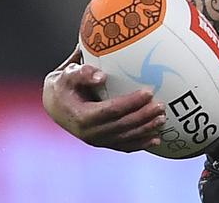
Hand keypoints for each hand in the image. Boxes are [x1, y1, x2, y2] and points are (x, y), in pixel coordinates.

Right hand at [43, 62, 164, 151]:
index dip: (131, 103)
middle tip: (161, 106)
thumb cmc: (64, 85)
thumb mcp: (66, 74)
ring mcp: (96, 140)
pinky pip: (123, 145)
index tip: (148, 92)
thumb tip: (101, 76)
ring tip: (163, 119)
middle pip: (122, 126)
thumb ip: (82, 73)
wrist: (54, 105)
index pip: (111, 110)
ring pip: (125, 138)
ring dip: (145, 130)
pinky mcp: (102, 143)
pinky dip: (140, 143)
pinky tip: (156, 140)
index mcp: (82, 116)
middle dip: (143, 117)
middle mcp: (89, 133)